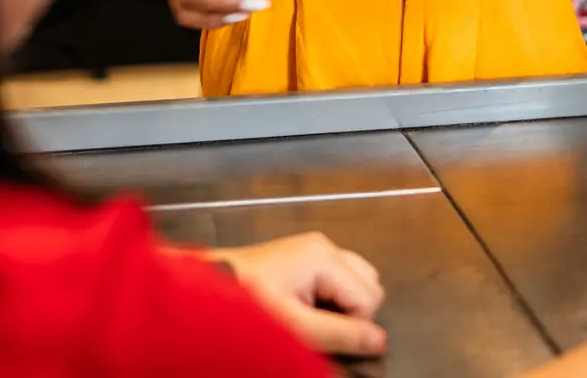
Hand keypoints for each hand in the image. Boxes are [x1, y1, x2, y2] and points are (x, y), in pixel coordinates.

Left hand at [209, 232, 387, 356]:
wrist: (207, 291)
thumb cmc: (245, 303)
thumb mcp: (297, 327)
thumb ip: (341, 334)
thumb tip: (379, 340)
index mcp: (324, 256)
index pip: (370, 298)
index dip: (353, 324)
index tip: (323, 334)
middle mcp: (323, 246)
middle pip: (368, 286)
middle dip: (350, 312)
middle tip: (315, 325)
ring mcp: (312, 249)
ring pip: (354, 282)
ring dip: (340, 306)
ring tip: (307, 317)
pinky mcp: (301, 258)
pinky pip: (335, 280)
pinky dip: (328, 298)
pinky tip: (301, 308)